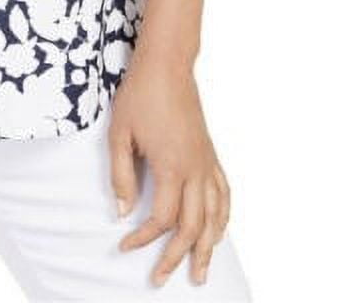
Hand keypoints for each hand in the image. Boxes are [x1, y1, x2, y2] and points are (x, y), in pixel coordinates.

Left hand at [108, 47, 230, 287]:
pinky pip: (224, 195)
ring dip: (208, 248)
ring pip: (215, 217)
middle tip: (161, 280)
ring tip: (200, 273)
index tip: (125, 245)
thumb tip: (122, 212)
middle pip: (192, 228)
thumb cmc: (140, 95)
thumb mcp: (119, 133)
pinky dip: (223, 219)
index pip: (162, 219)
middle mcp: (195, 170)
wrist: (167, 65)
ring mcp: (207, 162)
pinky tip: (217, 232)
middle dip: (177, 258)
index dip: (143, 237)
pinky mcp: (211, 154)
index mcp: (172, 167)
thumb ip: (121, 175)